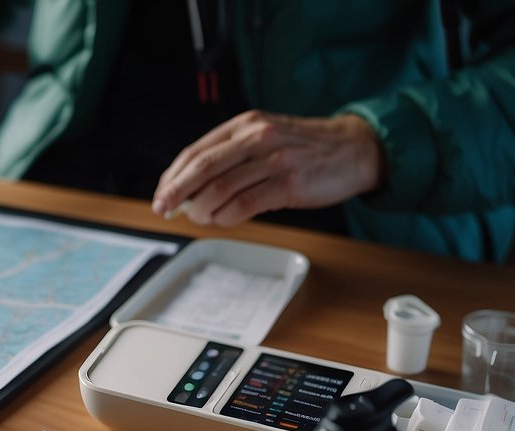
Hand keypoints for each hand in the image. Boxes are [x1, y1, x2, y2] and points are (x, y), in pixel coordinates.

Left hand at [151, 111, 386, 226]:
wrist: (354, 149)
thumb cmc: (303, 150)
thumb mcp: (264, 140)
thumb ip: (230, 159)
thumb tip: (189, 192)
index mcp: (245, 125)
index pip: (196, 151)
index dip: (173, 176)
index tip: (161, 195)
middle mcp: (257, 137)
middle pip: (203, 167)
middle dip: (177, 192)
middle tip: (163, 210)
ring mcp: (275, 159)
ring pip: (222, 188)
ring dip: (202, 210)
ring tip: (199, 219)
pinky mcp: (290, 183)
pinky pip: (246, 204)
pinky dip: (227, 217)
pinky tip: (223, 221)